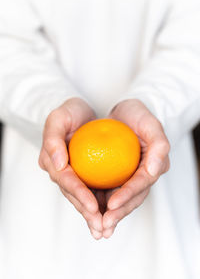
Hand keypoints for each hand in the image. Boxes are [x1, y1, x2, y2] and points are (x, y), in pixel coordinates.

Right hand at [38, 98, 102, 238]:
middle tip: (102, 228)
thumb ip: (53, 140)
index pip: (66, 180)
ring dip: (95, 215)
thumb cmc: (69, 113)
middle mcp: (62, 171)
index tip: (93, 207)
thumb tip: (58, 164)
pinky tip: (113, 215)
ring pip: (84, 197)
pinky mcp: (86, 174)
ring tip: (107, 230)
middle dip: (87, 213)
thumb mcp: (58, 118)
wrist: (79, 112)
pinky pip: (94, 190)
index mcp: (53, 161)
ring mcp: (74, 174)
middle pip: (74, 195)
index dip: (79, 194)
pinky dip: (103, 203)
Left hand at [101, 99, 169, 237]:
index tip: (112, 204)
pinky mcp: (116, 177)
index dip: (128, 195)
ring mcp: (128, 178)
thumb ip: (159, 146)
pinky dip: (98, 202)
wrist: (124, 113)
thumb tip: (154, 171)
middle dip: (117, 214)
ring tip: (95, 228)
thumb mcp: (151, 124)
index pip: (141, 184)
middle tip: (102, 226)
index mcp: (153, 166)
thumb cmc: (139, 116)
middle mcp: (141, 175)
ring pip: (119, 200)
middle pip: (131, 199)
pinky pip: (106, 191)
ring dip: (107, 215)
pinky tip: (87, 211)